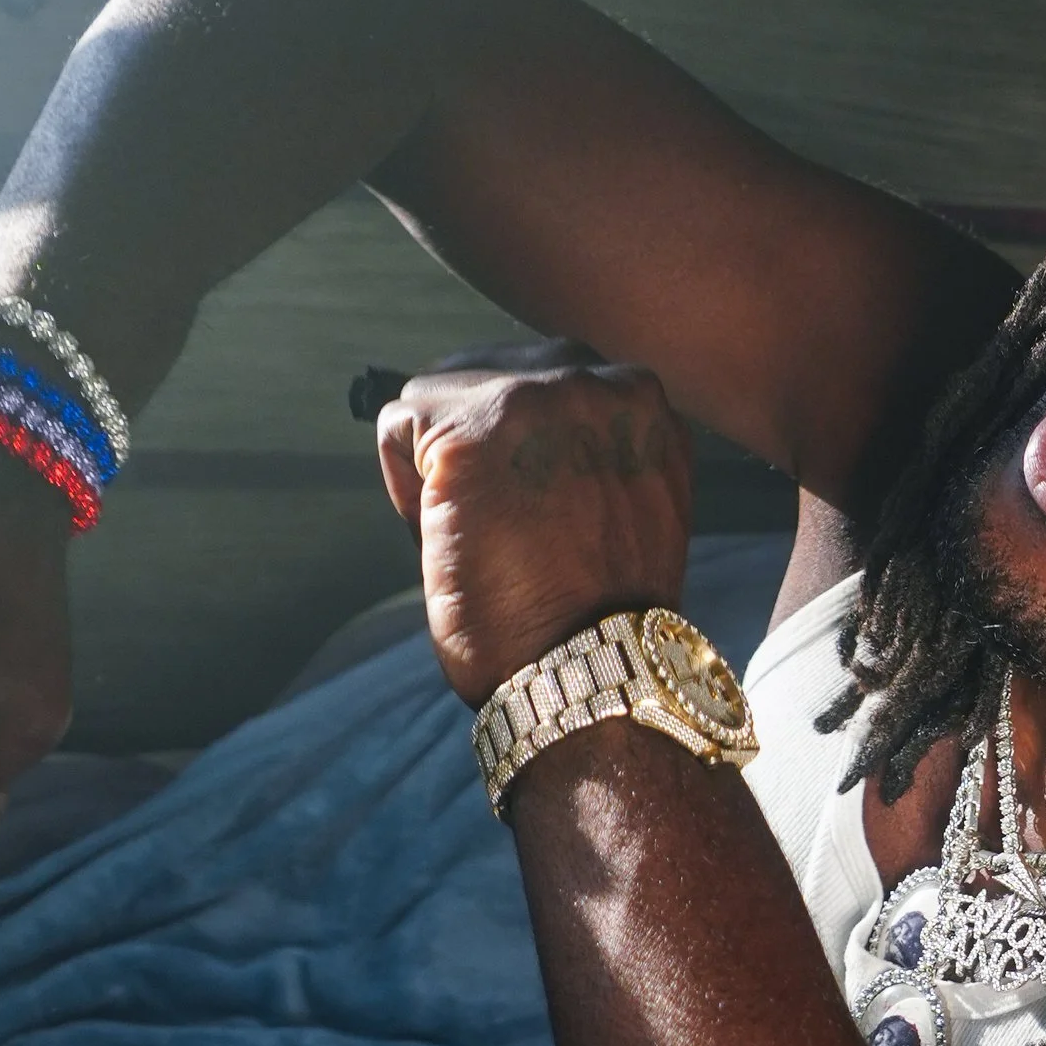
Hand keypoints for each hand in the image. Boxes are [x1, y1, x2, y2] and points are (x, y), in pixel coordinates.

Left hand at [375, 361, 692, 705]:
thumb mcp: (624, 500)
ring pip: (446, 391)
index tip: (525, 509)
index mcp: (645, 404)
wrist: (590, 672)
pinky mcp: (478, 425)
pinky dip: (404, 479)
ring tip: (470, 526)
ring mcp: (544, 396)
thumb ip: (592, 445)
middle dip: (480, 436)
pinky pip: (401, 420)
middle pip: (500, 373)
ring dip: (441, 452)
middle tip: (492, 520)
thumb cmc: (600, 614)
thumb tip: (518, 424)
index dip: (524, 449)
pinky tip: (444, 530)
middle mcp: (604, 385)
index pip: (553, 384)